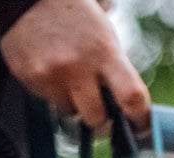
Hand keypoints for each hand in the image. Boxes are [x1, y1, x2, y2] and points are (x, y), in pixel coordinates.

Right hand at [0, 0, 150, 129]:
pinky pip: (49, 104)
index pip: (131, 97)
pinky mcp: (32, 80)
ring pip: (71, 114)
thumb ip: (116, 68)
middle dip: (101, 120)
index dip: (140, 119)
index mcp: (104, 51)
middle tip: (101, 114)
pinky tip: (52, 72)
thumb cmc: (73, 14)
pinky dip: (54, 95)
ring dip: (75, 106)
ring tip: (70, 79)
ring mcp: (53, 75)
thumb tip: (129, 105)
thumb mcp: (103, 34)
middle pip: (98, 119)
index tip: (141, 127)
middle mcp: (79, 66)